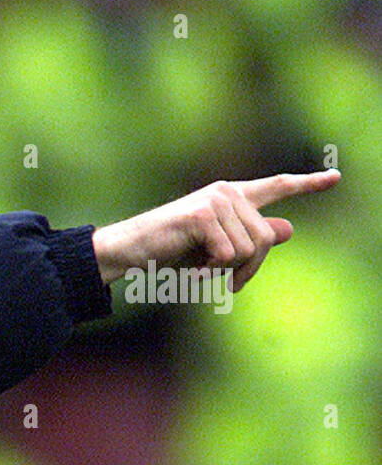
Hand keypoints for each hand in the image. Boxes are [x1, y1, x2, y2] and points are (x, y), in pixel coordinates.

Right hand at [92, 170, 339, 291]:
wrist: (128, 250)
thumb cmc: (169, 252)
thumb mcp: (215, 250)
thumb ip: (250, 239)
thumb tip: (289, 229)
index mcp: (231, 198)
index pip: (276, 187)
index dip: (308, 184)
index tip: (336, 179)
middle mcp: (227, 192)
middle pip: (266, 239)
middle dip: (249, 269)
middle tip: (226, 285)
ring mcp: (215, 200)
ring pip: (249, 249)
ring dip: (225, 272)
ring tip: (199, 273)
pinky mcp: (202, 214)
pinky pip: (228, 254)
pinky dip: (210, 272)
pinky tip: (191, 273)